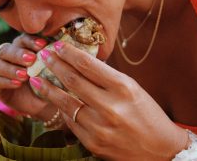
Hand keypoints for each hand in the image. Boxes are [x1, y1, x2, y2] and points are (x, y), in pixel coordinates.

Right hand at [0, 34, 52, 117]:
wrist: (45, 103)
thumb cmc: (51, 82)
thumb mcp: (54, 70)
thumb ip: (53, 59)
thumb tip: (60, 46)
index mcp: (24, 48)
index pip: (23, 39)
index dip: (31, 41)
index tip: (43, 44)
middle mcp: (10, 57)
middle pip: (7, 49)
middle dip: (19, 54)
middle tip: (31, 59)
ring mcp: (2, 71)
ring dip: (11, 68)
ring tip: (25, 75)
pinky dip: (7, 81)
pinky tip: (18, 84)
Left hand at [28, 41, 187, 160]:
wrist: (160, 150)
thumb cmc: (148, 114)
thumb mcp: (132, 88)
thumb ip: (106, 77)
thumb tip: (80, 64)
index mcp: (123, 87)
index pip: (88, 64)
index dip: (69, 52)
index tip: (57, 45)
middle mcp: (110, 106)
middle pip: (73, 80)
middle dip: (54, 65)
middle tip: (43, 56)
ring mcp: (99, 127)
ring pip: (65, 102)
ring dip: (47, 88)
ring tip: (35, 78)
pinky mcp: (93, 143)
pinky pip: (71, 121)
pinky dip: (61, 108)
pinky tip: (54, 100)